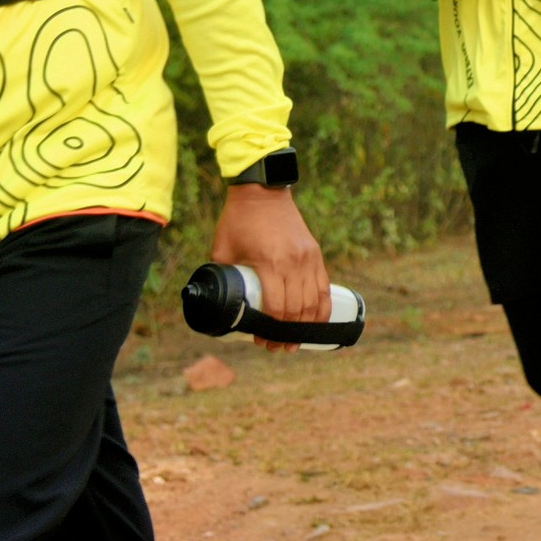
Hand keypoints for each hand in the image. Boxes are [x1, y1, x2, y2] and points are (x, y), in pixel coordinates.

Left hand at [209, 183, 328, 355]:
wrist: (263, 192)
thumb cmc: (238, 220)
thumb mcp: (222, 250)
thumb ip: (222, 275)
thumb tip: (216, 300)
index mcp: (271, 263)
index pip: (277, 308)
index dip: (270, 330)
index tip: (260, 341)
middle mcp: (294, 262)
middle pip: (297, 310)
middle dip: (287, 334)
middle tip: (275, 347)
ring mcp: (308, 258)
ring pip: (314, 302)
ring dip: (306, 326)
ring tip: (295, 341)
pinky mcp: (315, 254)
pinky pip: (324, 287)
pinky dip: (322, 308)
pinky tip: (317, 322)